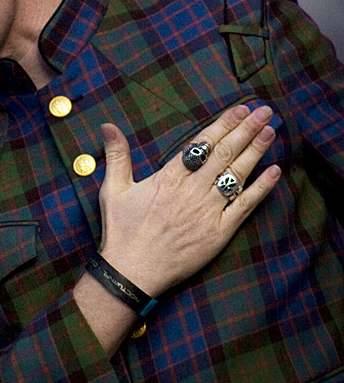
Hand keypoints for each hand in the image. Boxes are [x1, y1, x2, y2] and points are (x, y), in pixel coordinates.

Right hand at [98, 105, 280, 297]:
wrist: (132, 273)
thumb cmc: (121, 232)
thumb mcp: (113, 189)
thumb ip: (116, 154)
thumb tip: (107, 125)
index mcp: (169, 177)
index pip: (203, 144)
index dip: (223, 124)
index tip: (240, 109)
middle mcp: (193, 190)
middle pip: (225, 153)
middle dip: (246, 129)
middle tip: (265, 111)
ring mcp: (208, 211)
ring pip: (237, 174)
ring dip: (256, 151)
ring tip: (270, 131)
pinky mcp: (219, 232)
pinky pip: (245, 206)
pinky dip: (261, 188)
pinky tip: (274, 172)